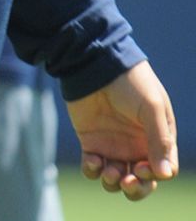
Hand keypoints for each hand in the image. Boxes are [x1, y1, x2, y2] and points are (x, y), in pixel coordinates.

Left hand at [68, 60, 177, 200]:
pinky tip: (93, 160)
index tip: (142, 167)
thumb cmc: (130, 84)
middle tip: (128, 182)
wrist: (95, 65)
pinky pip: (92, 167)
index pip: (163, 169)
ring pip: (116, 179)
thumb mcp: (152, 109)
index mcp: (158, 139)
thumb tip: (164, 174)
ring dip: (113, 183)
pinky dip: (93, 171)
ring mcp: (113, 146)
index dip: (155, 176)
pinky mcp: (91, 142)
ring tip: (109, 172)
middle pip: (141, 181)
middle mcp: (137, 146)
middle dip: (136, 189)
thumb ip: (159, 140)